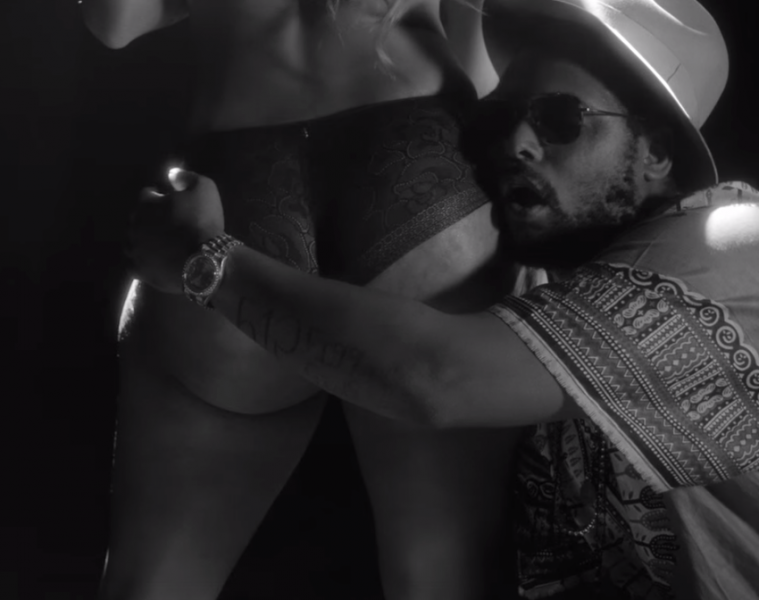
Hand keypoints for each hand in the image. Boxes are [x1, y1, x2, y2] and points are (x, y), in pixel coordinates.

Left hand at [126, 168, 224, 293]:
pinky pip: (135, 265)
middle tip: (169, 226)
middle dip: (150, 220)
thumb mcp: (204, 189)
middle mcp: (134, 226)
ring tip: (161, 246)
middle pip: (138, 219)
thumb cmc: (203, 222)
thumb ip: (186, 177)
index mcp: (146, 204)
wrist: (205, 260)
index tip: (173, 204)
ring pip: (133, 242)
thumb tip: (171, 173)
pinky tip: (156, 263)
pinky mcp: (139, 271)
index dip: (160, 198)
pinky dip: (143, 262)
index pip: (147, 195)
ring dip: (144, 241)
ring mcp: (134, 250)